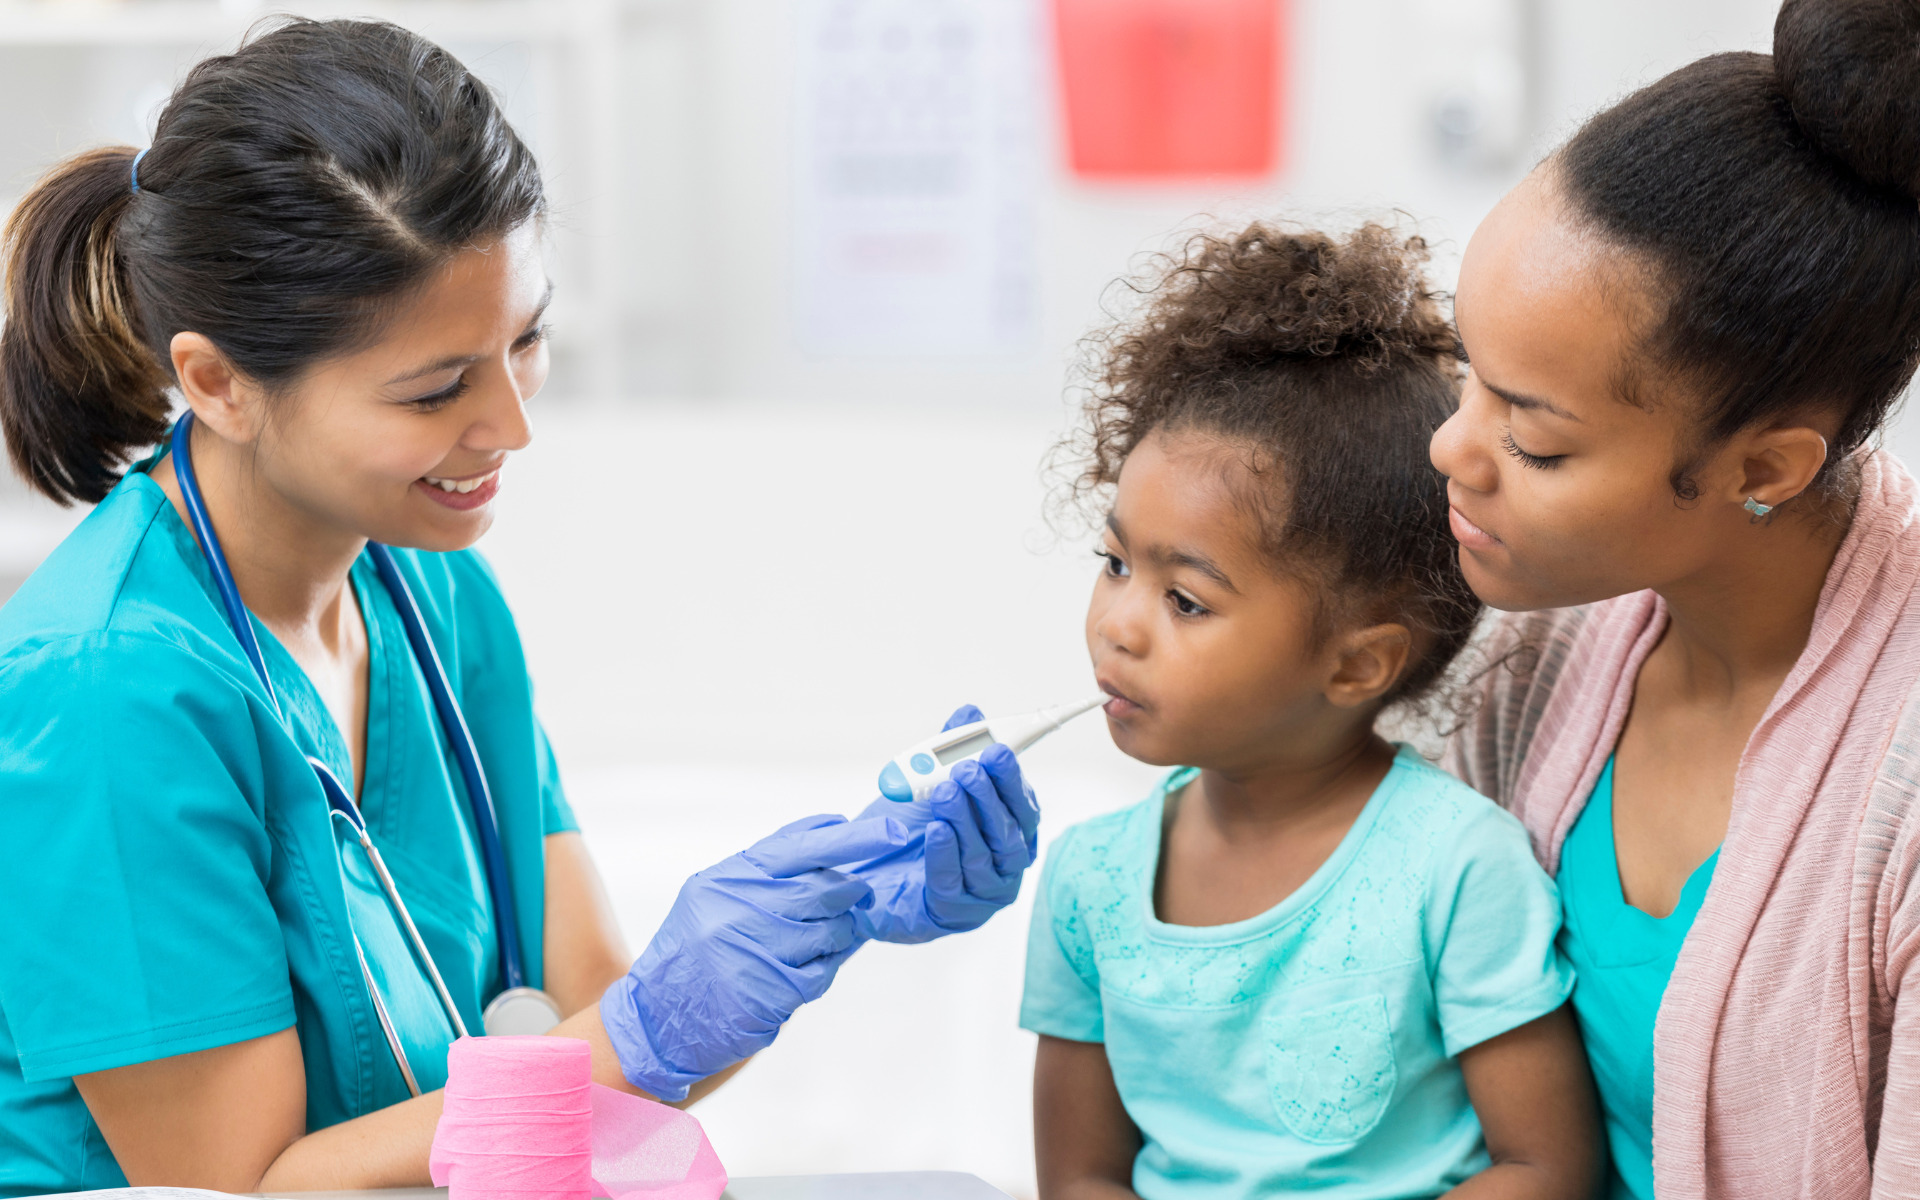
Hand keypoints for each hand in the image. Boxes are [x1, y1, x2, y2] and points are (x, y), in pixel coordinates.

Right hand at [599, 813, 908, 1100]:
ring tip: (812, 941)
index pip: (802, 846)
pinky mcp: (770, 993)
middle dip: (850, 892)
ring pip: (831, 932)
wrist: (658, 1019)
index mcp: (729, 877)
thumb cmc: (695, 949)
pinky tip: (799, 971)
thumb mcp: (717, 893)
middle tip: (858, 892)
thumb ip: (770, 867)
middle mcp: (740, 910)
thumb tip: (836, 830)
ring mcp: (755, 952)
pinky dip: (822, 969)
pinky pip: (823, 972)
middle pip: (825, 890)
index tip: (894, 830)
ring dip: (836, 935)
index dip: (854, 838)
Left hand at [851, 704, 1042, 943]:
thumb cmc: (906, 829)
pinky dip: (946, 853)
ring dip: (964, 821)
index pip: (1023, 806)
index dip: (1011, 779)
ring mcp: (982, 893)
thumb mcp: (926, 783)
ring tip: (944, 792)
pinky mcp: (953, 913)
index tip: (997, 752)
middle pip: (1009, 832)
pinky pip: (953, 882)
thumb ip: (950, 750)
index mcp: (1010, 831)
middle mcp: (1005, 865)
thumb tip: (969, 712)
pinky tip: (936, 830)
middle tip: (967, 770)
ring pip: (984, 857)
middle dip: (988, 797)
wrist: (864, 872)